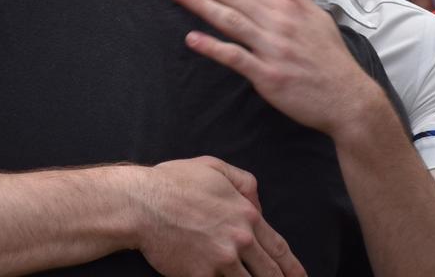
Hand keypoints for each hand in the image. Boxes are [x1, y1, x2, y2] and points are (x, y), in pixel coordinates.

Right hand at [136, 156, 304, 276]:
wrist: (142, 203)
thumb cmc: (175, 182)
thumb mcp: (215, 168)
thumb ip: (244, 183)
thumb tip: (258, 205)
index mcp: (246, 215)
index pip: (278, 248)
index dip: (292, 267)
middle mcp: (239, 240)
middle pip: (269, 272)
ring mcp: (220, 260)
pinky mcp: (200, 275)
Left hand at [166, 0, 385, 139]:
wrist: (347, 98)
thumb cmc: (331, 59)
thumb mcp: (317, 18)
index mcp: (286, 9)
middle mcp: (276, 24)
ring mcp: (271, 49)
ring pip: (230, 21)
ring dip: (202, 4)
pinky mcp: (267, 75)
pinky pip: (236, 58)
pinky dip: (214, 47)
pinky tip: (193, 39)